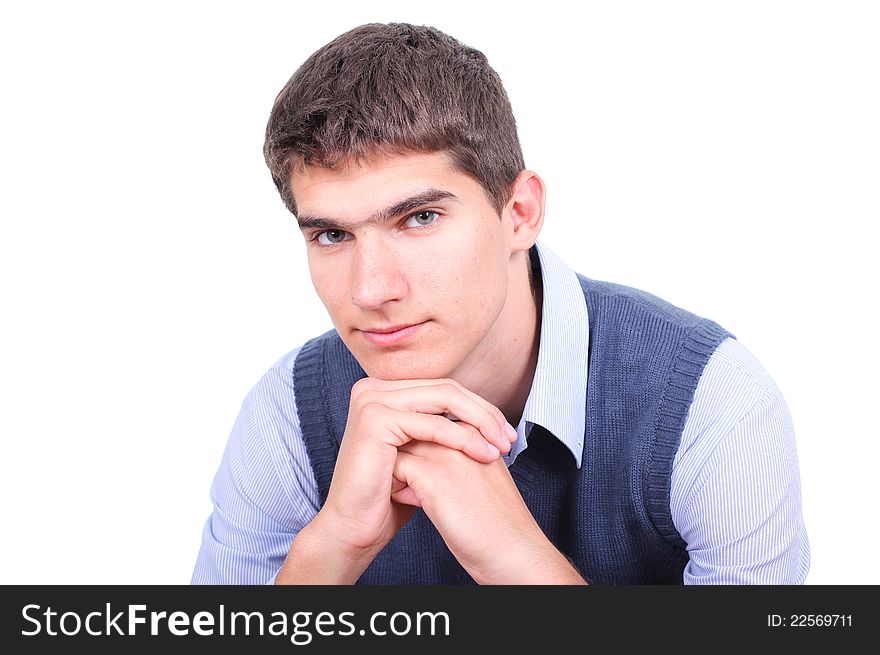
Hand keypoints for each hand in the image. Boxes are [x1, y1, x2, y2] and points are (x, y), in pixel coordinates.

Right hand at [285, 377, 516, 581]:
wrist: (354, 527)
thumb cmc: (388, 495)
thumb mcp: (422, 453)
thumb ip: (443, 428)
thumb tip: (487, 416)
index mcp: (384, 391)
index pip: (443, 388)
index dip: (479, 407)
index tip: (505, 431)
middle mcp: (373, 388)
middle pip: (446, 389)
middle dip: (484, 413)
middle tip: (509, 438)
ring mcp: (371, 400)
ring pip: (443, 399)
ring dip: (479, 422)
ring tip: (500, 447)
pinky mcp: (374, 419)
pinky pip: (429, 424)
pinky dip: (460, 437)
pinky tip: (482, 453)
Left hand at [391, 440, 586, 583]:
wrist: (514, 550)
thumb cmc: (499, 522)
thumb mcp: (482, 479)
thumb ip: (460, 461)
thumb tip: (424, 462)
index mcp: (478, 433)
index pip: (434, 422)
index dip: (423, 447)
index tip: (425, 475)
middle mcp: (462, 436)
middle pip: (416, 428)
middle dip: (407, 453)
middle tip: (410, 482)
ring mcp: (447, 452)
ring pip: (402, 444)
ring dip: (399, 468)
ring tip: (410, 492)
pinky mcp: (432, 474)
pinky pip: (396, 466)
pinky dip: (396, 485)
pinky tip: (410, 503)